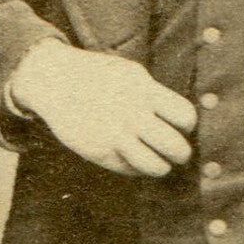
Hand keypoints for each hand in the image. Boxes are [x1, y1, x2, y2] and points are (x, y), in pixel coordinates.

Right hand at [8, 38, 196, 176]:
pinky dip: (136, 167)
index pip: (185, 116)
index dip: (188, 125)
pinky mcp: (100, 153)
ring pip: (156, 167)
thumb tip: (178, 118)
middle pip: (175, 147)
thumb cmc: (98, 74)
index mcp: (144, 90)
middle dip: (181, 153)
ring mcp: (115, 136)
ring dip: (162, 166)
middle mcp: (132, 115)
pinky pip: (130, 170)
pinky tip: (132, 156)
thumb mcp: (130, 73)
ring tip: (160, 161)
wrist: (55, 81)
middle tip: (178, 152)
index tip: (182, 126)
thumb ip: (153, 93)